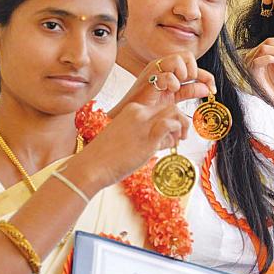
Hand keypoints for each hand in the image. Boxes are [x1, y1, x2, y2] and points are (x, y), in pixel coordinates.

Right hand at [67, 102, 190, 191]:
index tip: (170, 133)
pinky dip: (176, 133)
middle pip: (170, 107)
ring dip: (181, 126)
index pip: (160, 108)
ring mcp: (144, 123)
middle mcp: (139, 112)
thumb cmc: (105, 156)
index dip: (169, 119)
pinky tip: (171, 145)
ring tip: (177, 141)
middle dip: (180, 121)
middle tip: (180, 137)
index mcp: (132, 109)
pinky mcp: (148, 137)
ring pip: (175, 113)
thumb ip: (142, 133)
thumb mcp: (124, 136)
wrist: (91, 166)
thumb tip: (162, 139)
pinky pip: (171, 125)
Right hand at [109, 53, 215, 116]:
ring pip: (177, 59)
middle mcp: (161, 66)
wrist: (132, 117)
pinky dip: (172, 82)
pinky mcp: (148, 79)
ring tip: (178, 88)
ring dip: (183, 74)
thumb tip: (207, 89)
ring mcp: (154, 71)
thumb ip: (189, 91)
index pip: (192, 64)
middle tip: (192, 86)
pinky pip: (166, 74)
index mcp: (168, 69)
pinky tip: (170, 90)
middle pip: (186, 56)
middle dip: (194, 71)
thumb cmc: (150, 108)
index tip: (213, 89)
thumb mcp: (174, 98)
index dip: (206, 76)